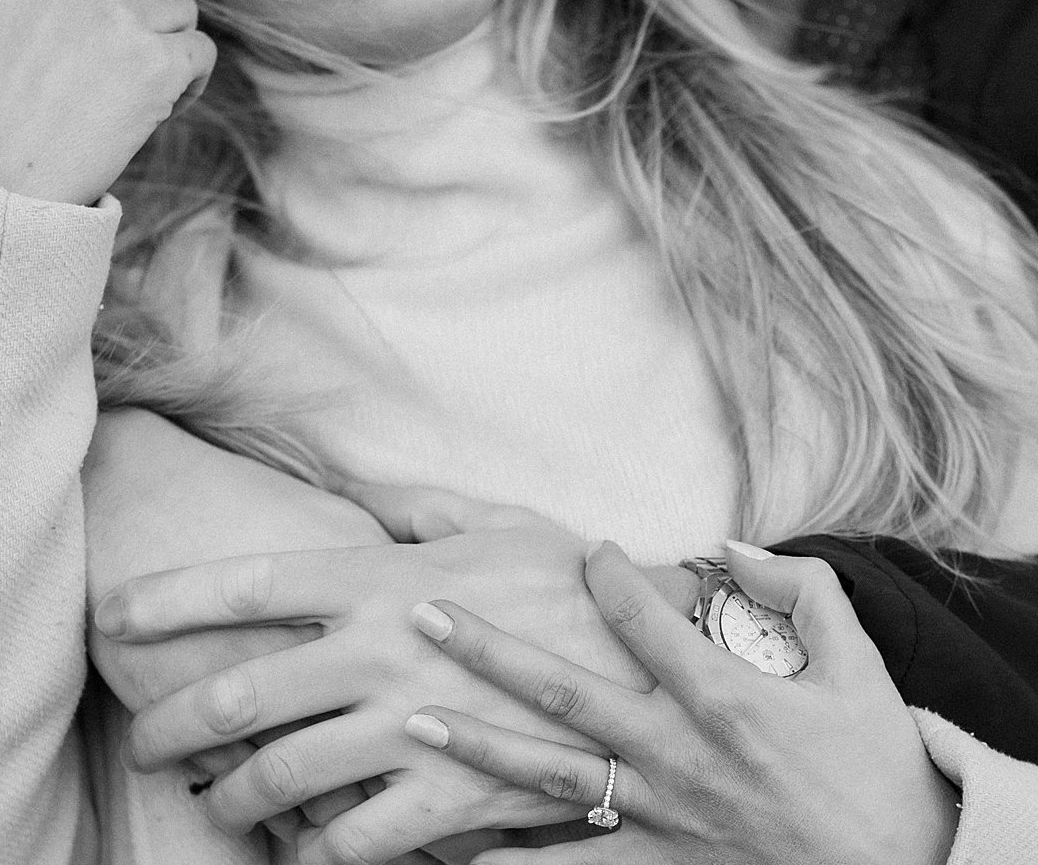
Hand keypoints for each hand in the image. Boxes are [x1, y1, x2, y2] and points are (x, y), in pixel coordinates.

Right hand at [0, 0, 214, 204]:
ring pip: (182, 10)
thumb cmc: (0, 105)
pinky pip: (201, 52)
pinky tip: (160, 106)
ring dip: (171, 44)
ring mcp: (122, 18)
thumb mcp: (4, 11)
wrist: (1, 177)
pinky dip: (191, 80)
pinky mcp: (158, 64)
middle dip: (152, 1)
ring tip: (138, 86)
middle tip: (131, 49)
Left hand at [94, 508, 656, 860]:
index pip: (253, 583)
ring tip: (221, 804)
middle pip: (237, 697)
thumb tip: (347, 474)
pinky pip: (353, 845)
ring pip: (279, 783)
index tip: (118, 614)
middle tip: (144, 739)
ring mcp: (412, 730)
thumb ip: (411, 500)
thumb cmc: (570, 576)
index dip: (172, 597)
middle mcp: (383, 654)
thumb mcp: (496, 518)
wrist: (657, 654)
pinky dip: (316, 854)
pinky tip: (307, 851)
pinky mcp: (450, 797)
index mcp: (388, 579)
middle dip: (170, 724)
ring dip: (232, 801)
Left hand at [401, 543, 960, 864]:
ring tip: (416, 720)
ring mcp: (660, 816)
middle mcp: (677, 752)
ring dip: (477, 743)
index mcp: (725, 695)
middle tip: (426, 612)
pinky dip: (512, 858)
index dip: (609, 573)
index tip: (586, 548)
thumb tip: (729, 550)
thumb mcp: (858, 660)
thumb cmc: (877, 761)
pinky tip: (454, 852)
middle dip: (489, 648)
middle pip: (563, 689)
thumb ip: (799, 589)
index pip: (643, 617)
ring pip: (548, 776)